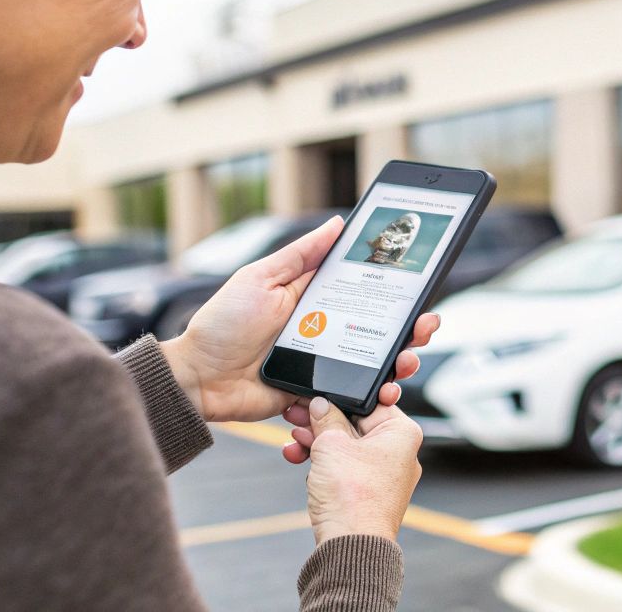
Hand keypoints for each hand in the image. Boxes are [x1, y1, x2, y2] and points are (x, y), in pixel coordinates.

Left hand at [157, 215, 441, 425]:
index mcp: (314, 299)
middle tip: (423, 331)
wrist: (198, 379)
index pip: (364, 292)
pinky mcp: (314, 393)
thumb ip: (300, 255)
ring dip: (394, 367)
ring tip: (403, 366)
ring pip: (370, 366)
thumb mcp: (261, 278)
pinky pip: (346, 397)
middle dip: (408, 333)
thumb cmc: (223, 324)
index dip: (394, 293)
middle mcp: (323, 331)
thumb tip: (337, 224)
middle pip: (378, 331)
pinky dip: (365, 397)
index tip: (419, 292)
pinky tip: (379, 394)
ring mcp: (321, 364)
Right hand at [304, 395, 422, 543]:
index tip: (317, 396)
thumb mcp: (332, 445)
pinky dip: (324, 463)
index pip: (369, 402)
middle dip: (322, 422)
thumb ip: (325, 418)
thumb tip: (321, 404)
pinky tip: (299, 458)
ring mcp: (383, 475)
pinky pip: (344, 469)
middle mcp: (399, 453)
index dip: (339, 398)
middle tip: (298, 415)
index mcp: (402, 433)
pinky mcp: (367, 492)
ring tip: (295, 439)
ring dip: (317, 442)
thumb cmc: (353, 497)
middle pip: (355, 425)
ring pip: (346, 448)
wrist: (350, 546)